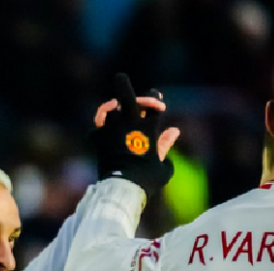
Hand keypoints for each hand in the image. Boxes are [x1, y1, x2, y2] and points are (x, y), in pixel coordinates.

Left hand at [94, 73, 179, 197]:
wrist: (123, 189)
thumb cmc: (147, 180)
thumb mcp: (163, 165)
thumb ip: (166, 145)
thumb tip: (174, 131)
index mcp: (149, 129)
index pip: (153, 106)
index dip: (154, 100)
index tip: (157, 105)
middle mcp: (131, 124)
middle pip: (131, 99)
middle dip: (127, 89)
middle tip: (121, 78)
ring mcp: (114, 129)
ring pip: (114, 108)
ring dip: (117, 107)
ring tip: (118, 106)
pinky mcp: (100, 138)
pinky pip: (99, 121)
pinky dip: (103, 115)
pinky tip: (108, 112)